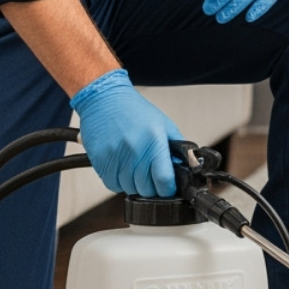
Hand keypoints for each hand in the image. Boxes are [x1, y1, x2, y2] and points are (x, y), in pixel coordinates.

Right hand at [70, 69, 184, 197]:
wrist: (105, 100)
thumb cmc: (135, 111)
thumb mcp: (164, 125)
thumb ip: (177, 148)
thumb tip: (188, 167)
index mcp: (154, 142)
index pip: (164, 180)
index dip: (168, 189)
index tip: (169, 188)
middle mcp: (134, 151)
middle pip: (146, 189)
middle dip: (152, 187)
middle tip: (152, 176)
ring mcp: (115, 157)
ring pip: (129, 189)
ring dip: (135, 184)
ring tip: (136, 168)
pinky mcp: (100, 162)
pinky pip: (113, 185)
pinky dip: (120, 182)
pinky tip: (123, 168)